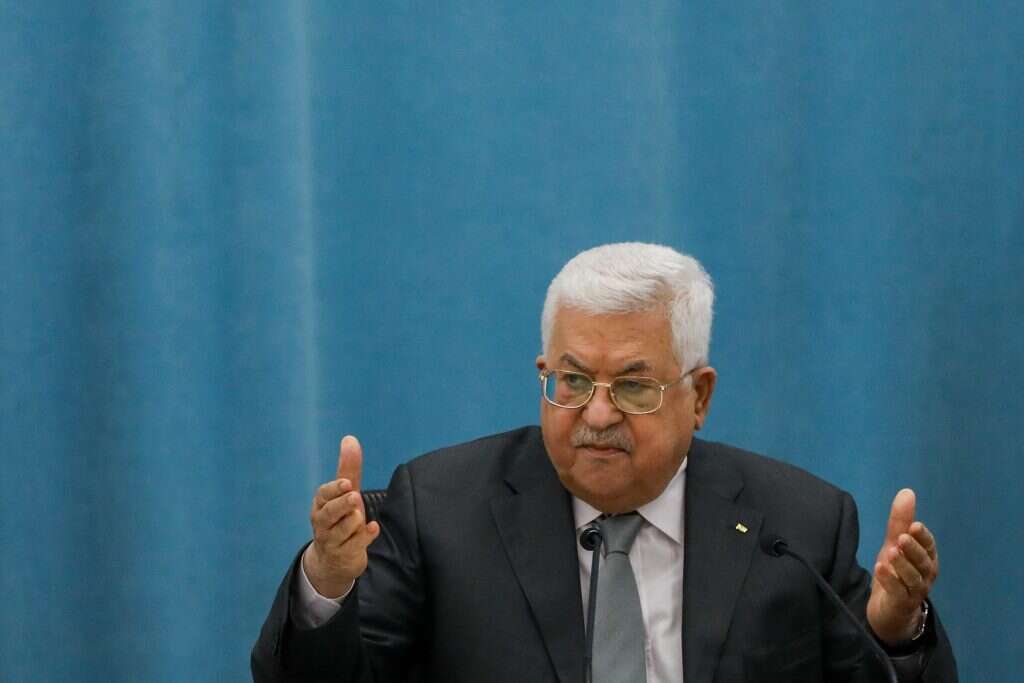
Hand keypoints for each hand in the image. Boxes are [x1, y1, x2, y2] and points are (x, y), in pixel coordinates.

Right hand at [302, 435, 380, 597]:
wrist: (333, 560)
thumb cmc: (339, 518)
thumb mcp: (344, 494)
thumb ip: (348, 469)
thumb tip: (349, 438)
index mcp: (320, 505)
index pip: (323, 494)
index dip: (335, 489)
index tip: (347, 484)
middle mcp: (322, 523)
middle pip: (331, 512)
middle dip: (343, 505)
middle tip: (354, 497)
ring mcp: (331, 541)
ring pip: (345, 528)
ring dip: (355, 522)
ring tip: (358, 519)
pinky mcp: (344, 555)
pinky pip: (356, 544)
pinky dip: (365, 536)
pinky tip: (373, 528)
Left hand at [866, 488, 938, 643]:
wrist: (889, 610)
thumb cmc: (895, 572)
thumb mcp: (894, 544)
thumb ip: (900, 521)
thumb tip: (907, 491)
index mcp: (926, 558)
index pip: (929, 545)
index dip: (923, 536)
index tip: (914, 525)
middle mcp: (925, 575)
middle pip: (924, 562)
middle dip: (914, 549)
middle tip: (902, 537)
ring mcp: (916, 591)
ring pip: (913, 578)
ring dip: (902, 565)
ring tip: (890, 552)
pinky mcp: (902, 604)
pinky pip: (899, 593)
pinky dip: (890, 581)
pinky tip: (880, 569)